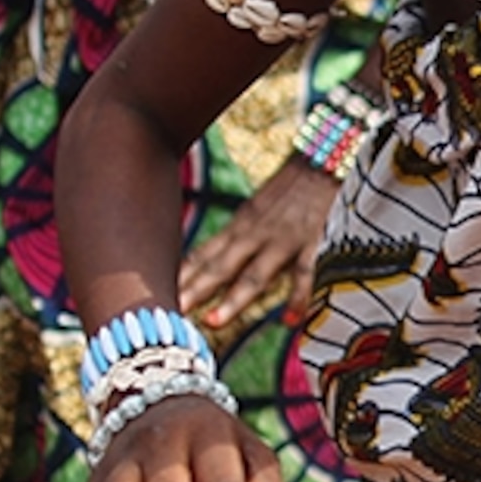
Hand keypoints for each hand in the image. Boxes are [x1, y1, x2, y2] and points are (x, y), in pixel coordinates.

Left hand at [177, 155, 341, 331]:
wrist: (323, 158)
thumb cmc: (290, 187)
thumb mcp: (255, 208)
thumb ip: (237, 236)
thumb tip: (212, 264)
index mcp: (239, 225)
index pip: (203, 255)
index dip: (181, 277)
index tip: (158, 297)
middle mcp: (255, 234)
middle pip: (220, 268)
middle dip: (195, 292)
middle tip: (172, 312)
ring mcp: (283, 240)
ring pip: (255, 275)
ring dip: (233, 300)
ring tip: (213, 323)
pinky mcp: (313, 242)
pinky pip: (305, 274)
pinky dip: (298, 297)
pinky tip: (290, 321)